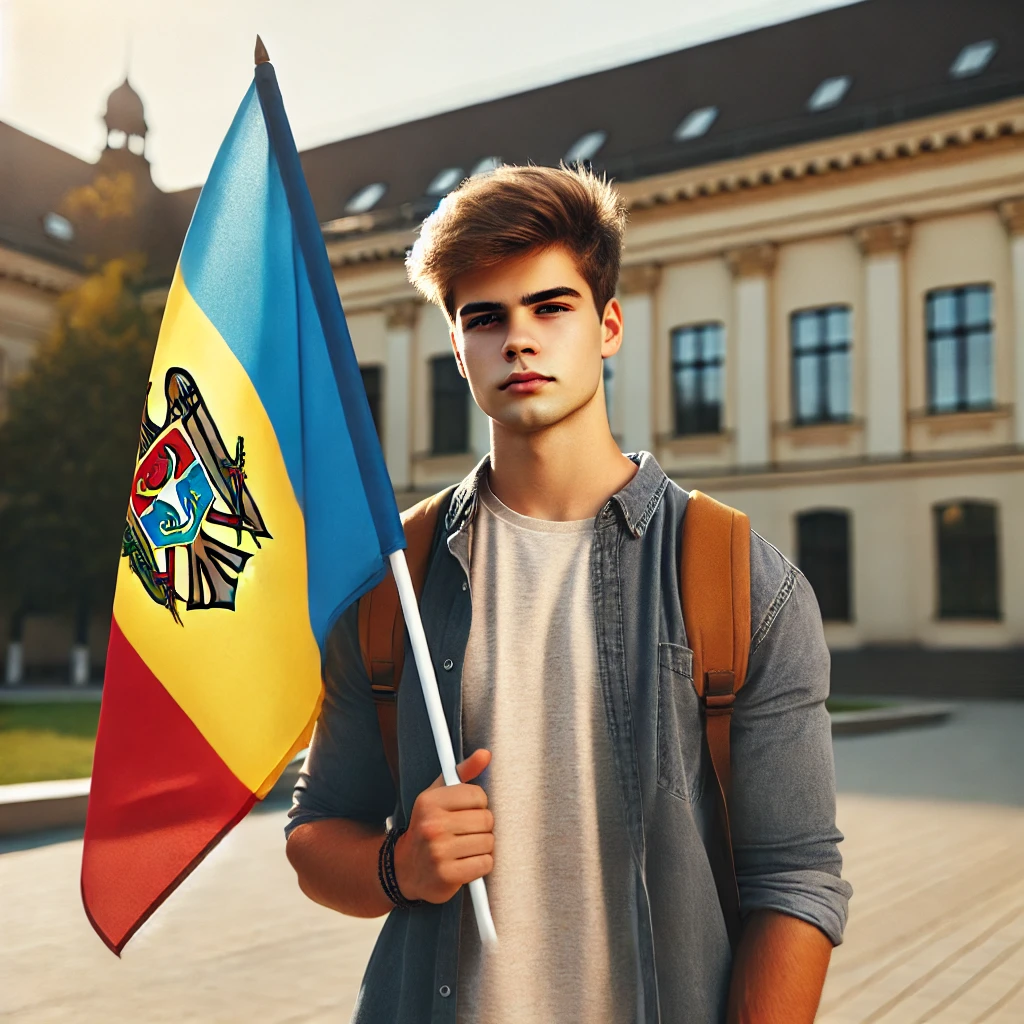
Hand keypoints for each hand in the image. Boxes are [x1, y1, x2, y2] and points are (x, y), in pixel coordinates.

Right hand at [393, 748, 493, 903]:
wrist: (405, 869)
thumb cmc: (428, 827)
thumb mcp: (438, 795)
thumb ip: (463, 772)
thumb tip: (486, 754)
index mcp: (429, 802)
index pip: (478, 796)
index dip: (478, 805)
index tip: (467, 811)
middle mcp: (432, 826)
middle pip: (486, 820)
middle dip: (483, 827)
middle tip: (467, 832)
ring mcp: (438, 852)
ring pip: (488, 843)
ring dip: (483, 847)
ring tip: (466, 847)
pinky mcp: (447, 876)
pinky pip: (485, 864)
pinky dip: (481, 865)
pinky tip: (466, 862)